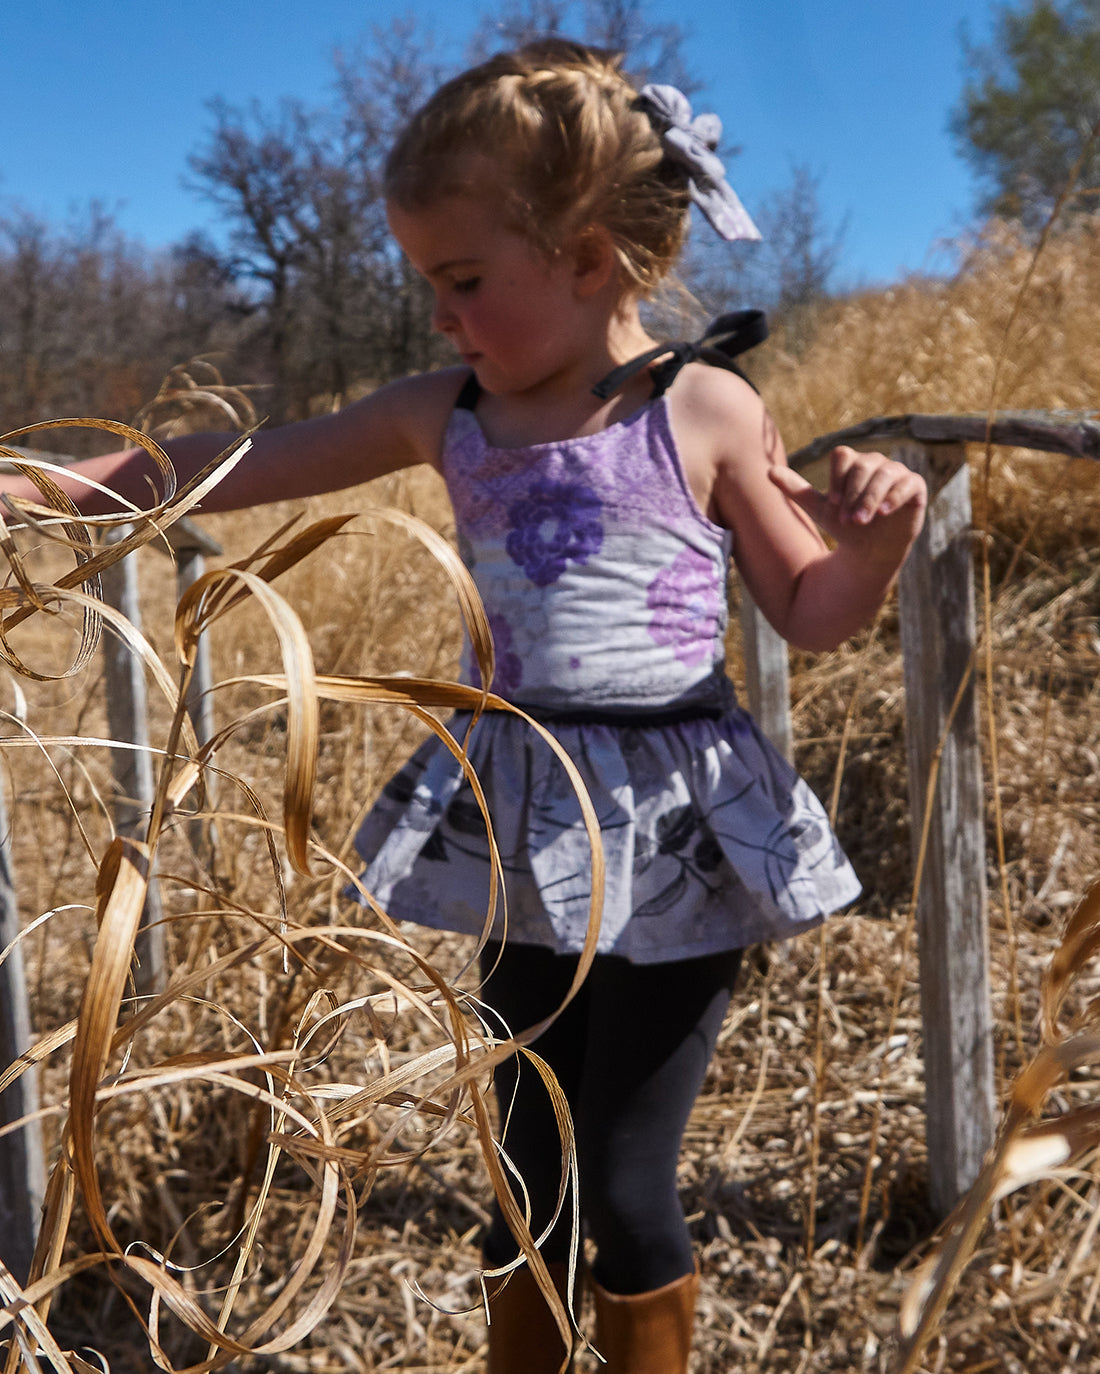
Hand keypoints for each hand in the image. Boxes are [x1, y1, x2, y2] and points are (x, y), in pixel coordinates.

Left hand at [769, 445, 926, 566]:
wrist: (871, 549)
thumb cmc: (845, 524)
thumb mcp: (818, 508)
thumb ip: (795, 489)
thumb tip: (768, 471)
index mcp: (852, 463)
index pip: (843, 455)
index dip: (836, 478)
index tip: (833, 504)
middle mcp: (875, 463)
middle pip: (863, 466)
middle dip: (853, 494)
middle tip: (848, 520)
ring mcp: (897, 472)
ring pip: (884, 474)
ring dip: (870, 498)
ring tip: (862, 520)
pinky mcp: (915, 486)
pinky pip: (908, 483)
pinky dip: (895, 496)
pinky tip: (884, 513)